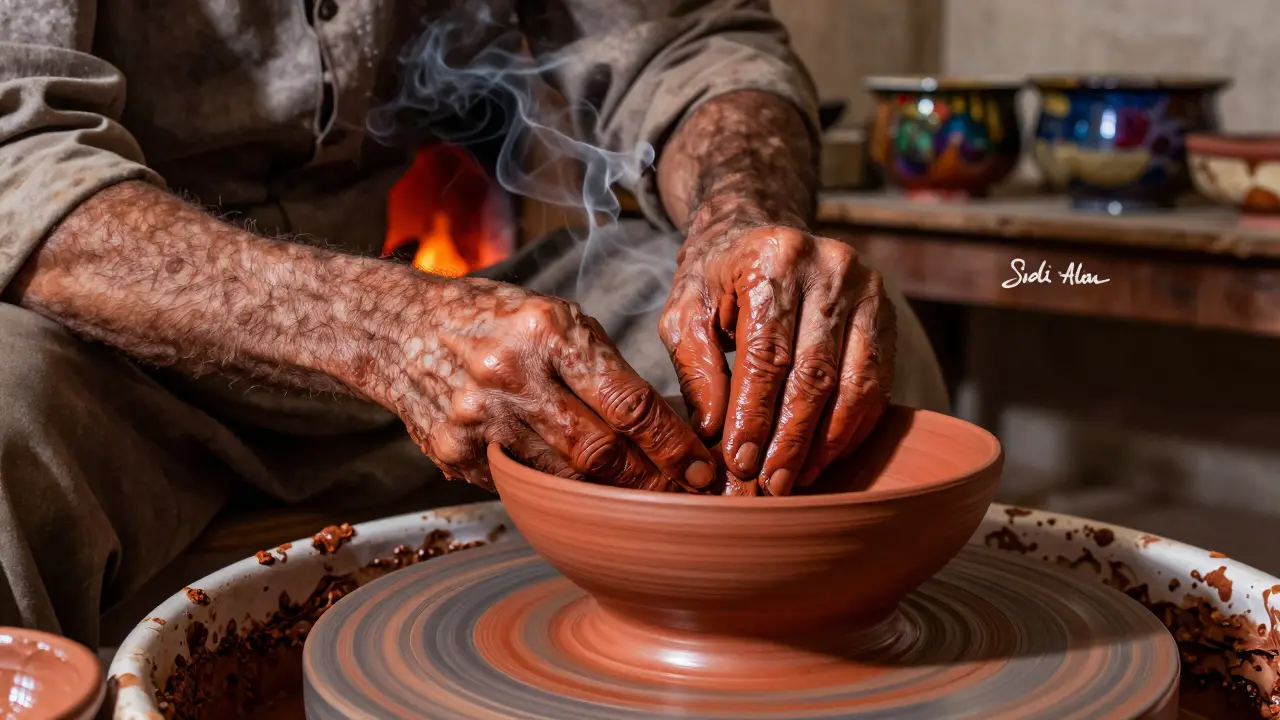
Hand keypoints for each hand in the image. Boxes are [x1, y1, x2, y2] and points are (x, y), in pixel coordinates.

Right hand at [374, 277, 714, 491]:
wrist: (397, 329)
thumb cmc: (492, 318)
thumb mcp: (554, 317)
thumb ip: (602, 367)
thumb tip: (661, 425)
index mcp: (546, 331)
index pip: (629, 401)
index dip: (674, 444)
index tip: (703, 467)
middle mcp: (511, 375)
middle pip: (601, 451)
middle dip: (652, 480)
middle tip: (687, 497)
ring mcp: (478, 419)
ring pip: (565, 478)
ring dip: (612, 497)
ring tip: (647, 505)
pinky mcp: (455, 453)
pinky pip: (522, 484)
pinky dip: (555, 492)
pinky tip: (581, 499)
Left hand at [660, 203, 895, 495]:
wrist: (761, 232)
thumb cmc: (716, 279)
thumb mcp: (686, 312)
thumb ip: (695, 368)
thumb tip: (713, 432)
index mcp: (772, 260)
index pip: (766, 355)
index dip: (754, 415)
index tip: (740, 462)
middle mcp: (828, 267)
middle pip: (814, 373)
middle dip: (791, 439)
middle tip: (772, 484)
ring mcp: (866, 287)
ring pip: (854, 382)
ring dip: (826, 441)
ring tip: (799, 478)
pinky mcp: (885, 310)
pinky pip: (876, 380)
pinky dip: (852, 425)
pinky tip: (826, 454)